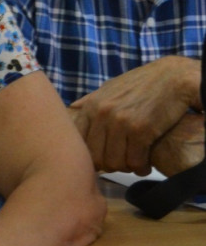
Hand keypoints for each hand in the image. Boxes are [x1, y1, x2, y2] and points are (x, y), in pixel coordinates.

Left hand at [69, 58, 200, 173]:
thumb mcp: (110, 87)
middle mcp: (103, 114)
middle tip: (121, 163)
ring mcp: (121, 122)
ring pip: (115, 162)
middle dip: (109, 165)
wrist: (173, 78)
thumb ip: (91, 100)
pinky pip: (135, 161)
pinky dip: (141, 167)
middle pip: (97, 157)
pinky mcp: (141, 130)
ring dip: (126, 167)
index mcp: (92, 106)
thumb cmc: (141, 84)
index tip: (103, 158)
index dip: (91, 156)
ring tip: (134, 163)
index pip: (80, 142)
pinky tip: (145, 165)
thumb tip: (72, 107)